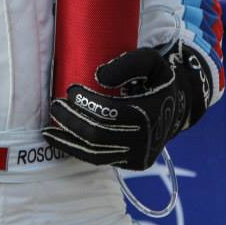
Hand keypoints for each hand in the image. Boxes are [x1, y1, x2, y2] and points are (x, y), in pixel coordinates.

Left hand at [44, 42, 211, 170]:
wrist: (177, 105)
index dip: (89, 103)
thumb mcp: (150, 60)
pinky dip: (78, 152)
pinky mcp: (132, 164)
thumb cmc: (157, 78)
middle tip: (55, 104)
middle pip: (100, 135)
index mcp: (151, 113)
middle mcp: (146, 140)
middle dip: (73, 121)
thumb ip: (127, 63)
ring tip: (48, 129)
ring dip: (70, 141)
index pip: (113, 113)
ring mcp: (138, 156)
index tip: (70, 89)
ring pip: (97, 155)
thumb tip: (98, 77)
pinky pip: (101, 160)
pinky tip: (60, 141)